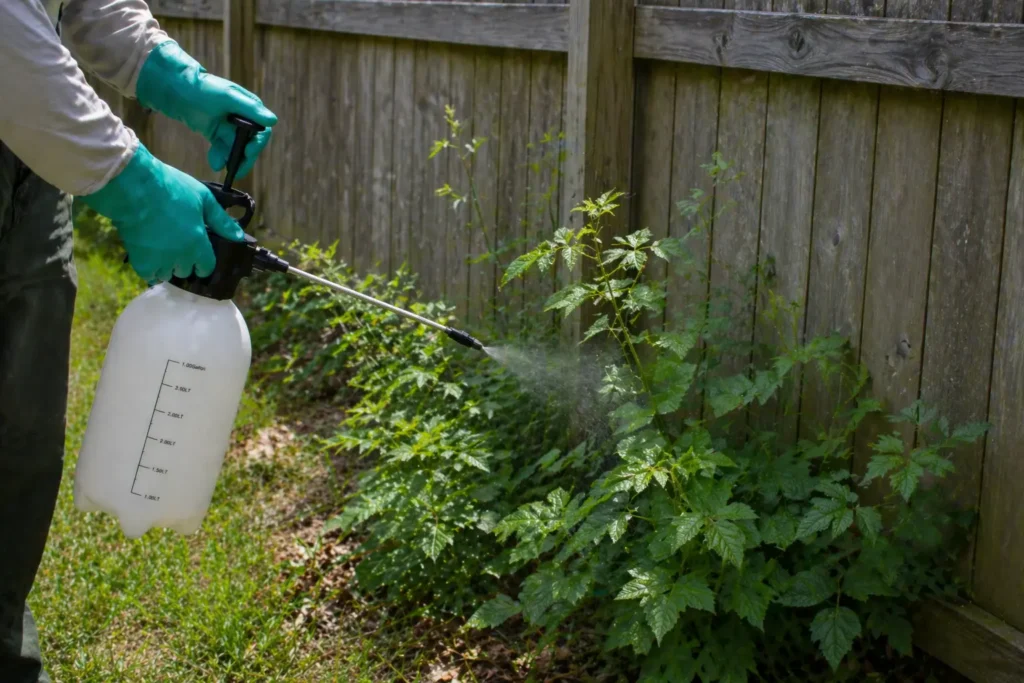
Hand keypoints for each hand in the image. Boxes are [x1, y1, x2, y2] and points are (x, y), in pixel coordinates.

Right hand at [80, 143, 242, 282]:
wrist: (134, 187)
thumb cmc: (171, 189)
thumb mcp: (203, 198)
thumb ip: (221, 220)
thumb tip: (239, 236)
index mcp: (198, 244)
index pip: (207, 268)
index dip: (204, 263)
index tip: (199, 256)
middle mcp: (181, 257)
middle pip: (186, 272)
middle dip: (184, 263)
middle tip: (177, 246)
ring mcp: (160, 261)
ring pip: (167, 275)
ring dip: (166, 267)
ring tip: (161, 250)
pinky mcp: (140, 262)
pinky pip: (149, 276)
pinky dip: (150, 270)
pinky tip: (149, 257)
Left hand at [136, 40, 277, 180]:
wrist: (175, 88)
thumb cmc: (203, 88)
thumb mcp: (228, 97)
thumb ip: (250, 109)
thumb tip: (273, 121)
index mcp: (250, 108)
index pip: (262, 131)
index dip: (257, 144)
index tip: (247, 152)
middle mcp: (243, 118)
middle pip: (250, 144)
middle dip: (244, 158)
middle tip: (236, 171)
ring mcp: (230, 127)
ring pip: (236, 149)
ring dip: (230, 159)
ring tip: (219, 165)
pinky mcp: (217, 133)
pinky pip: (223, 150)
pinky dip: (220, 157)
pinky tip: (215, 162)